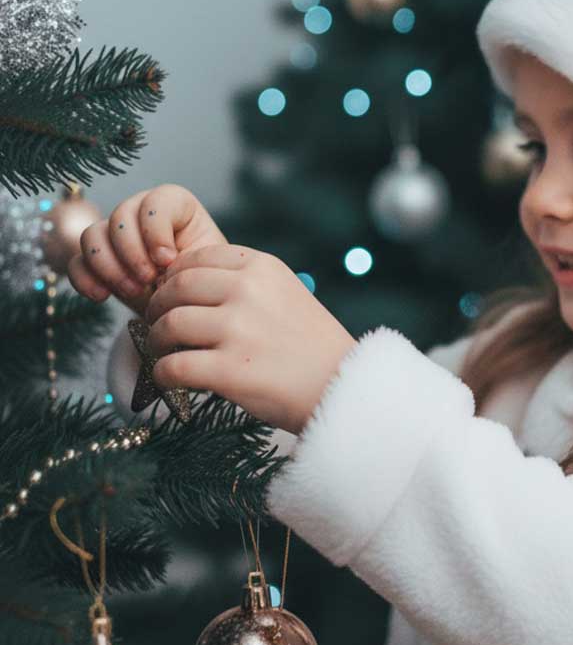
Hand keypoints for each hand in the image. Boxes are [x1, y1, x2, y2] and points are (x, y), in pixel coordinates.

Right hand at [67, 184, 227, 317]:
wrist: (189, 307)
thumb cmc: (203, 281)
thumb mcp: (206, 267)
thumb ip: (189, 257)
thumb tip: (163, 262)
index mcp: (176, 206)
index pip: (156, 201)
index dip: (156, 230)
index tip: (168, 260)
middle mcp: (141, 213)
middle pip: (120, 216)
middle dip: (132, 252)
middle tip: (148, 280)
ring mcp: (115, 235)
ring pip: (92, 235)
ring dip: (109, 266)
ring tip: (133, 291)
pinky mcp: (97, 261)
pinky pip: (76, 262)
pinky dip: (85, 279)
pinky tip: (102, 296)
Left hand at [142, 243, 357, 434]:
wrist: (343, 386)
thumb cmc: (312, 345)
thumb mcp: (287, 293)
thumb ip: (245, 283)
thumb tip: (184, 285)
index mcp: (263, 267)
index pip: (197, 258)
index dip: (174, 277)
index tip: (172, 295)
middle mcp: (248, 291)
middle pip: (176, 288)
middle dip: (158, 307)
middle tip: (158, 324)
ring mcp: (238, 330)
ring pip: (169, 325)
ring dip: (157, 341)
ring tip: (165, 352)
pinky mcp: (229, 370)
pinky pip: (172, 367)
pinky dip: (163, 375)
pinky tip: (170, 379)